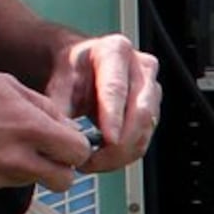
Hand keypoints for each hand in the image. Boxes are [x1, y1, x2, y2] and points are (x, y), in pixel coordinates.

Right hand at [0, 68, 95, 193]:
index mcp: (29, 128)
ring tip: (4, 144)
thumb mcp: (6, 85)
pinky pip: (1, 185)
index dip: (76, 146)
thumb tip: (65, 126)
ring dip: (29, 169)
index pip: (79, 152)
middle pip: (64, 181)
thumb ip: (43, 107)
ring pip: (32, 183)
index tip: (66, 140)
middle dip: (61, 168)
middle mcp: (16, 159)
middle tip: (47, 152)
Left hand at [44, 34, 162, 171]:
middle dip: (119, 144)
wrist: (81, 67)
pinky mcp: (153, 109)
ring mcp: (152, 88)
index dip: (114, 117)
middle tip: (92, 162)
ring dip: (121, 154)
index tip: (108, 141)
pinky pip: (144, 138)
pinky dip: (125, 154)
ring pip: (145, 129)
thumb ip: (60, 107)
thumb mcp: (59, 82)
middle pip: (141, 112)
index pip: (117, 88)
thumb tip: (65, 137)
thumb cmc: (72, 70)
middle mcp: (141, 67)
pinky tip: (105, 159)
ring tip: (92, 162)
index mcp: (115, 51)